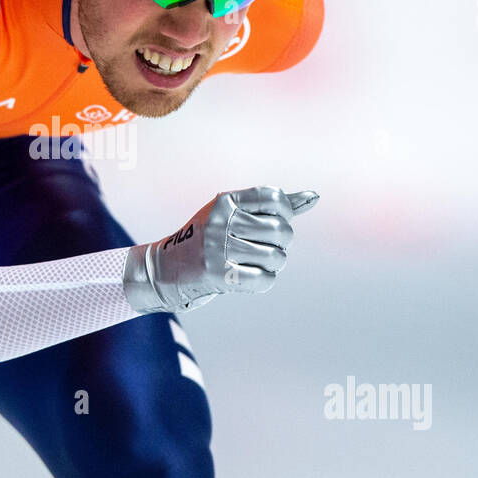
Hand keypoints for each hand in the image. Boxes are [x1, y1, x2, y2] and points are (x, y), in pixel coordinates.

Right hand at [122, 186, 318, 313]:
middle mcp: (220, 220)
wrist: (163, 270)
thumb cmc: (207, 242)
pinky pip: (264, 279)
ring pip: (276, 257)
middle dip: (282, 244)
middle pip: (280, 230)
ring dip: (273, 265)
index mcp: (224, 201)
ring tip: (256, 263)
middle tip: (268, 248)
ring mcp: (217, 247)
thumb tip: (314, 197)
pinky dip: (263, 281)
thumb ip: (272, 207)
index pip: (273, 197)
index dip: (285, 210)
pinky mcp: (217, 274)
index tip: (277, 220)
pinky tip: (250, 277)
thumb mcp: (233, 216)